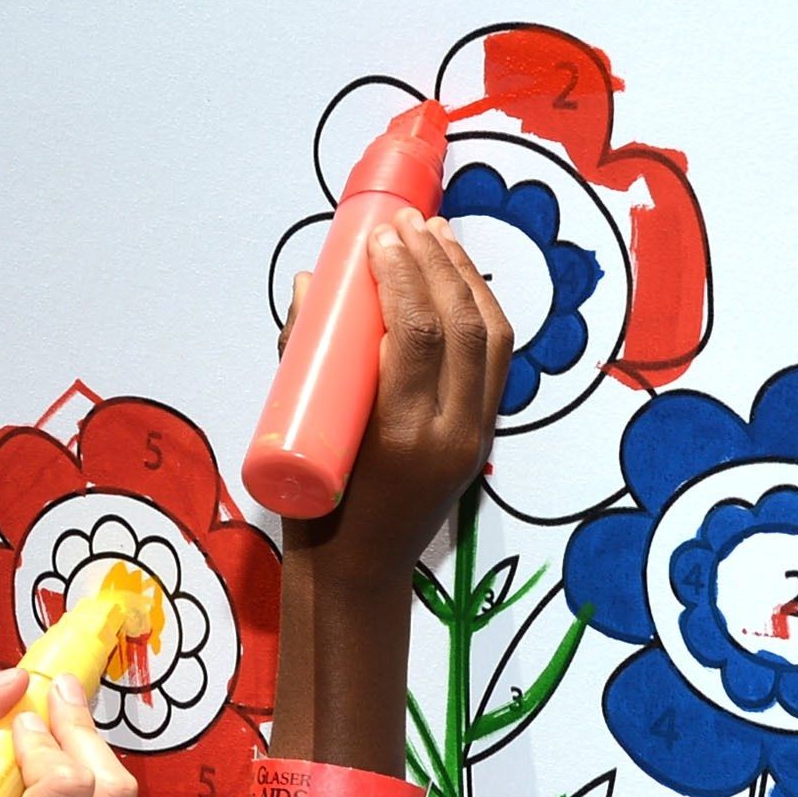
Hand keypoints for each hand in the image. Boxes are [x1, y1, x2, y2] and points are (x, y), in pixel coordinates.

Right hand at [283, 216, 510, 583]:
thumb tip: (315, 283)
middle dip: (437, 263)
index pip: (416, 336)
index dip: (402, 275)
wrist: (360, 572)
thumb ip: (306, 354)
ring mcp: (476, 436)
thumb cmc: (317, 509)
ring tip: (439, 233)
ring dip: (467, 277)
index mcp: (402, 438)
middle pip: (460, 327)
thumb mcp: (301, 431)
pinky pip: (496, 359)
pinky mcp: (484, 435)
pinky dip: (482, 309)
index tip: (378, 239)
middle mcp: (451, 435)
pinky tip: (461, 278)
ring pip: (492, 338)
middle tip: (408, 224)